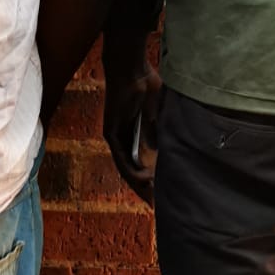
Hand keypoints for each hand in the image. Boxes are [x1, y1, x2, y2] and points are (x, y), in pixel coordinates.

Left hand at [103, 59, 162, 205]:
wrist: (133, 69)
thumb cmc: (148, 86)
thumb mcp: (158, 113)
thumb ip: (157, 131)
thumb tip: (160, 151)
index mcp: (135, 132)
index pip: (142, 160)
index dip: (152, 177)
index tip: (163, 192)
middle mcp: (123, 137)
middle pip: (133, 168)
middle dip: (144, 187)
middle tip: (156, 204)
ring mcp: (116, 136)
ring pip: (125, 167)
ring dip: (138, 183)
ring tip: (151, 197)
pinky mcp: (111, 132)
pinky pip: (121, 157)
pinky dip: (131, 169)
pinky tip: (142, 180)